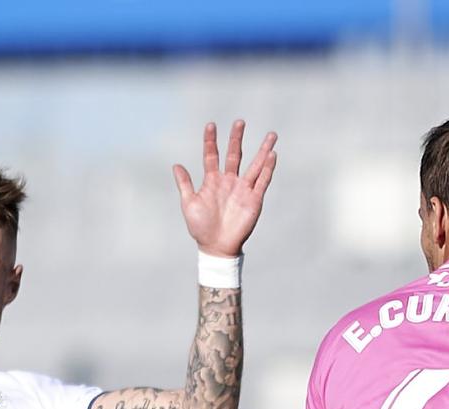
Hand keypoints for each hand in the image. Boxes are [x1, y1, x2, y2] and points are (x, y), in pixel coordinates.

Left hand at [173, 120, 277, 257]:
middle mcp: (229, 181)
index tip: (211, 125)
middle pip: (234, 155)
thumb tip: (176, 165)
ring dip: (263, 150)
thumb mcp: (189, 204)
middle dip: (236, 138)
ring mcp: (243, 189)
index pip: (212, 155)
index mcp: (212, 181)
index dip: (210, 141)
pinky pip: (262, 181)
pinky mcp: (254, 199)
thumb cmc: (200, 228)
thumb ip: (185, 184)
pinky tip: (272, 155)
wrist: (216, 247)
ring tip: (271, 135)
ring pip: (255, 165)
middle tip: (240, 122)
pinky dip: (268, 168)